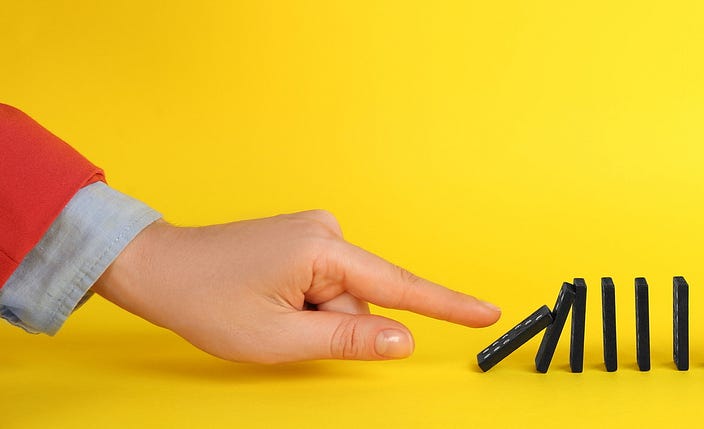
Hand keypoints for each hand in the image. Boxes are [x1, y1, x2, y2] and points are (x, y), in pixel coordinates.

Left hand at [92, 210, 500, 363]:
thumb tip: (405, 339)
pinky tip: (271, 299)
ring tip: (267, 311)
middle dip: (332, 326)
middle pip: (362, 301)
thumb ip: (350, 338)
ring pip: (344, 296)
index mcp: (323, 250)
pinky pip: (328, 283)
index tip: (487, 313)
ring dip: (316, 317)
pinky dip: (309, 303)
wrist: (158, 267)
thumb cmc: (207, 300)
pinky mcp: (305, 238)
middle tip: (279, 327)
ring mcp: (316, 232)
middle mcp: (327, 230)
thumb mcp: (280, 337)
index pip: (400, 287)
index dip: (448, 305)